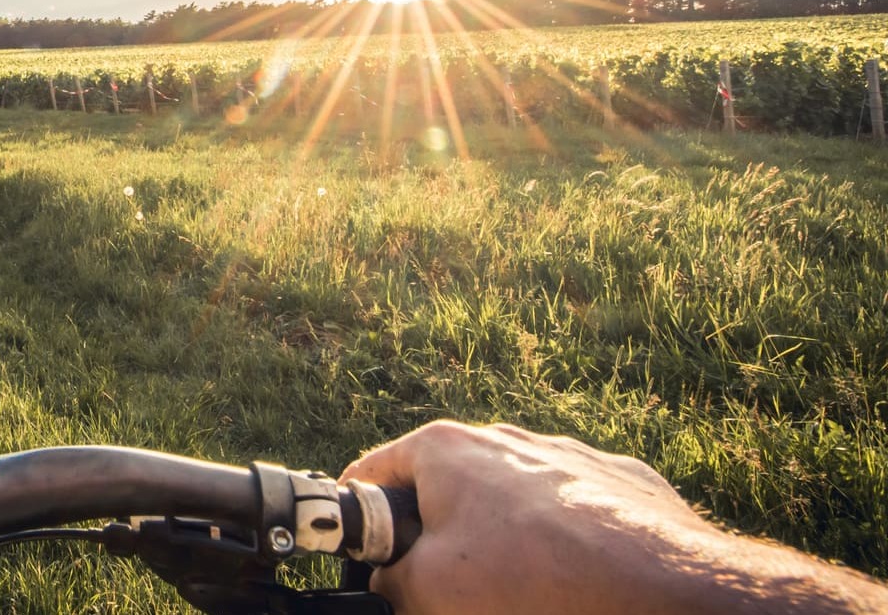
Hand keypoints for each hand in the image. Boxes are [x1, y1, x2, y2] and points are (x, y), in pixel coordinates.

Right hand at [341, 421, 714, 614]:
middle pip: (443, 491)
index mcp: (445, 448)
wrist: (669, 589)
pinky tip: (573, 582)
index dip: (359, 526)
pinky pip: (572, 516)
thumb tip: (390, 586)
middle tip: (446, 590)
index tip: (369, 566)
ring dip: (502, 543)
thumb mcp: (428, 591)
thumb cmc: (539, 580)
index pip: (370, 476)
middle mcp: (506, 437)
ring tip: (520, 592)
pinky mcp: (625, 485)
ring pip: (511, 504)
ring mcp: (571, 456)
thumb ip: (388, 583)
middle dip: (437, 540)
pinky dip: (563, 547)